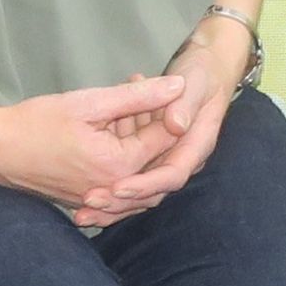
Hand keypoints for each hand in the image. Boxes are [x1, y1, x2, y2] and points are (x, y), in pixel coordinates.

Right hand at [0, 78, 187, 220]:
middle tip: (150, 100)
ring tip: (132, 113)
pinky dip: (127, 160)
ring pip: (143, 173)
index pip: (168, 136)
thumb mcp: (90, 102)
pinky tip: (118, 134)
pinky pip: (123, 183)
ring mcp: (103, 199)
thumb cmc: (36, 123)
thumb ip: (138, 96)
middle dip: (159, 127)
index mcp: (121, 165)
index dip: (170, 108)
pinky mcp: (90, 201)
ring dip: (143, 143)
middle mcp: (117, 189)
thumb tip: (179, 85)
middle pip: (160, 158)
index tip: (166, 87)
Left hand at [91, 21, 251, 219]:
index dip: (146, 184)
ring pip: (140, 192)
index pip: (173, 174)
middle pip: (154, 192)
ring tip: (80, 213)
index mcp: (196, 145)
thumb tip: (176, 126)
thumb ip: (185, 103)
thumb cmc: (201, 74)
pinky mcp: (151, 158)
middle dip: (122, 202)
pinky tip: (81, 201)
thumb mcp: (195, 81)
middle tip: (90, 201)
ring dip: (111, 203)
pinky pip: (131, 180)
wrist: (205, 72)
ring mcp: (165, 160)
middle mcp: (181, 159)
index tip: (118, 188)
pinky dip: (108, 189)